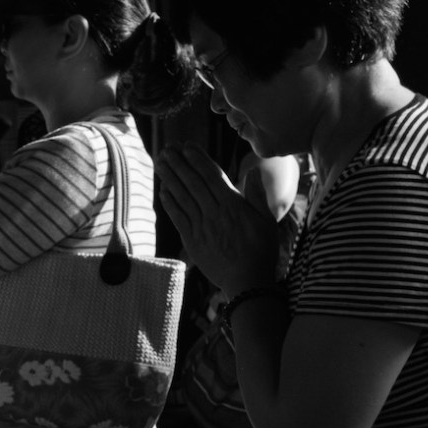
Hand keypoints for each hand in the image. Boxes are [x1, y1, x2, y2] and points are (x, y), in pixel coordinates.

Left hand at [155, 141, 278, 295]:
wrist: (247, 282)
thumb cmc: (261, 250)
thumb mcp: (266, 220)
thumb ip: (257, 194)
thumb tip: (254, 169)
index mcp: (233, 205)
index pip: (211, 175)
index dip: (197, 159)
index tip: (186, 146)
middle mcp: (214, 212)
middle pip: (193, 182)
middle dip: (179, 163)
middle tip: (167, 148)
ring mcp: (201, 226)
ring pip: (182, 197)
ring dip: (170, 178)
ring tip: (160, 162)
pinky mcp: (192, 240)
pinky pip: (178, 217)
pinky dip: (169, 203)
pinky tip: (163, 190)